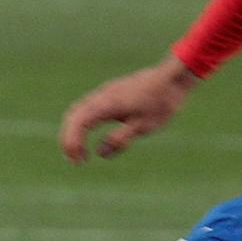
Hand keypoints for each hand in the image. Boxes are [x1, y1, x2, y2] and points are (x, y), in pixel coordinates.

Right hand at [59, 57, 198, 162]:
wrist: (172, 78)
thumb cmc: (161, 103)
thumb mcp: (143, 127)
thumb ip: (120, 139)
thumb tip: (100, 153)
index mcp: (107, 104)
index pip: (78, 122)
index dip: (72, 142)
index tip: (78, 161)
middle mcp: (101, 96)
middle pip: (73, 116)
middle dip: (69, 140)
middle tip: (76, 161)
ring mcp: (104, 93)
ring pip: (78, 111)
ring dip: (75, 132)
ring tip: (82, 153)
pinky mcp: (110, 94)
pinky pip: (87, 108)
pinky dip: (82, 124)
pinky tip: (89, 136)